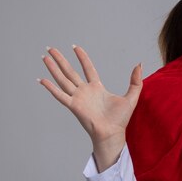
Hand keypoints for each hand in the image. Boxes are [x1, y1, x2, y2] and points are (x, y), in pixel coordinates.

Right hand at [38, 46, 142, 170]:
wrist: (112, 133)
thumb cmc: (120, 119)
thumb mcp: (132, 97)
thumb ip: (135, 81)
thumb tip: (139, 65)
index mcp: (97, 88)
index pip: (88, 68)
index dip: (82, 57)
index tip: (75, 47)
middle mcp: (85, 91)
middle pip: (70, 71)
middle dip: (60, 60)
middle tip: (51, 49)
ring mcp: (78, 98)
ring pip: (63, 79)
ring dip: (53, 68)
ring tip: (44, 57)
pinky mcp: (74, 106)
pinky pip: (60, 95)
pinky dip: (51, 88)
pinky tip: (42, 80)